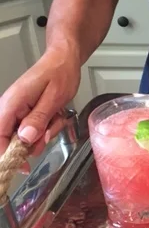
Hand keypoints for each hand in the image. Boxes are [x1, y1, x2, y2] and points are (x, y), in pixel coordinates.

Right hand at [0, 46, 80, 164]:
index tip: (19, 167)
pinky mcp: (25, 113)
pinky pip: (33, 130)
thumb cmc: (59, 73)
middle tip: (49, 131)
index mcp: (12, 103)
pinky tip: (55, 116)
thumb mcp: (54, 97)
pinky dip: (47, 128)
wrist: (64, 60)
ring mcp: (17, 111)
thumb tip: (24, 139)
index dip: (6, 154)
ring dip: (44, 133)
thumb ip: (39, 118)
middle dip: (33, 142)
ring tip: (56, 116)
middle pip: (11, 140)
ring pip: (25, 137)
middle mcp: (9, 108)